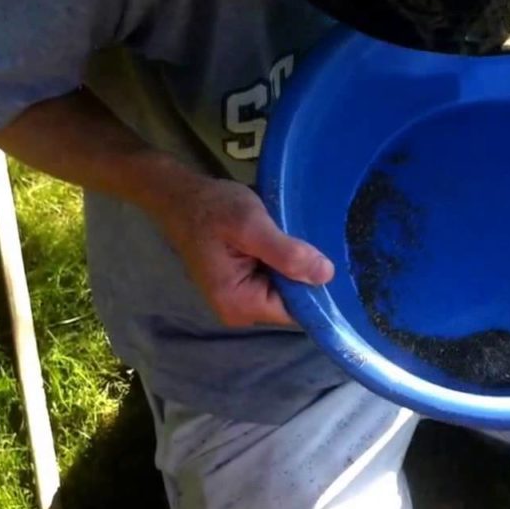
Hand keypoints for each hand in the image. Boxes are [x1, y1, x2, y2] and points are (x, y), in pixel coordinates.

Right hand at [155, 176, 334, 326]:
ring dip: (294, 265)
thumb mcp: (251, 225)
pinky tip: (284, 241)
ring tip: (296, 238)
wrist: (182, 197)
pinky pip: (277, 280)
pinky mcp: (243, 285)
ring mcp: (241, 300)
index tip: (327, 260)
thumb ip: (286, 253)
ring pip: (287, 289)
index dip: (315, 287)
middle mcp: (240, 311)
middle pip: (293, 302)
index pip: (297, 311)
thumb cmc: (211, 209)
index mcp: (240, 305)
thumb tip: (325, 275)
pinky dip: (284, 262)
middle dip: (303, 274)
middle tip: (308, 241)